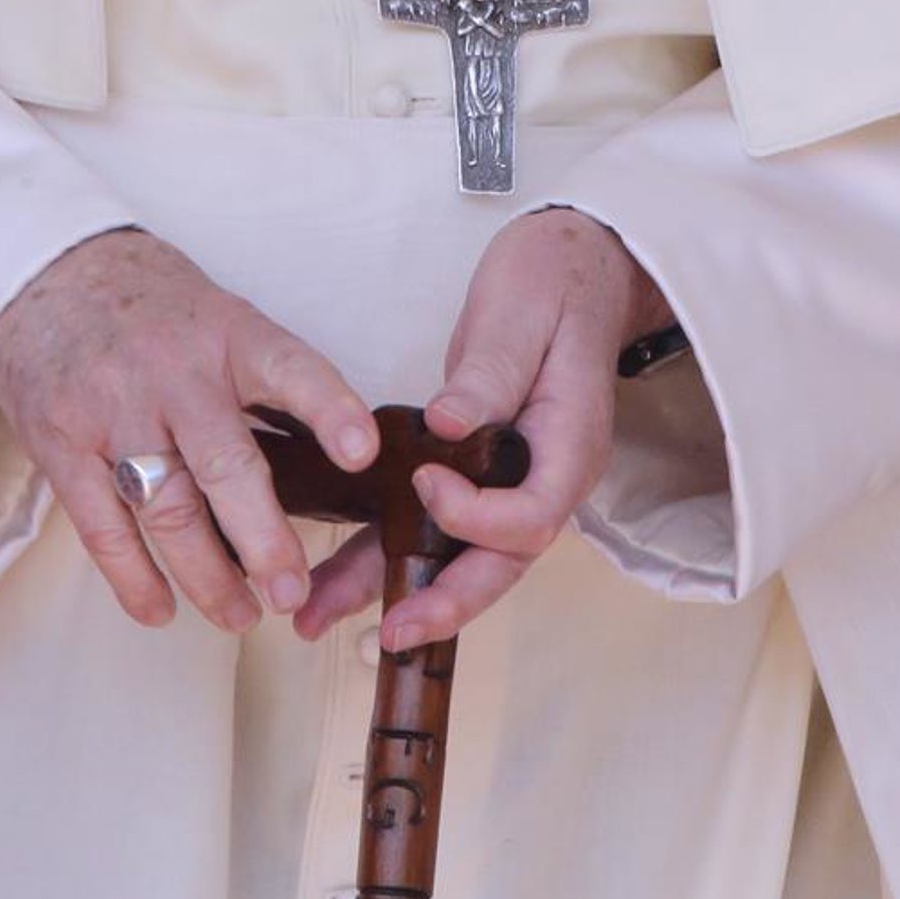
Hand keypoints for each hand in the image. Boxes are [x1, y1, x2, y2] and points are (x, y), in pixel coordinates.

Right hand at [0, 228, 378, 634]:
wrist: (47, 274)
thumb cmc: (155, 308)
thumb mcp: (221, 316)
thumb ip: (264, 381)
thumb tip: (333, 466)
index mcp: (229, 333)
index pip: (290, 369)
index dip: (329, 410)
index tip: (363, 455)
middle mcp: (174, 371)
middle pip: (225, 463)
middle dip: (264, 539)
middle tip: (292, 591)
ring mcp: (113, 408)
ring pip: (167, 507)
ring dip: (208, 575)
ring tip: (242, 616)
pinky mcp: (62, 442)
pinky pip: (102, 525)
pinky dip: (134, 577)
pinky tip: (162, 610)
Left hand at [295, 208, 669, 653]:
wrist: (575, 266)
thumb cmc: (555, 282)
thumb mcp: (522, 314)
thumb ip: (491, 375)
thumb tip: (448, 425)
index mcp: (569, 444)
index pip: (532, 515)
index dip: (477, 517)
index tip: (426, 483)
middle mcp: (546, 476)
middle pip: (502, 563)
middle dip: (444, 603)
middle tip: (388, 633)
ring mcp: (514, 479)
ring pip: (464, 556)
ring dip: (401, 592)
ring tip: (324, 619)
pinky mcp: (479, 469)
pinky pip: (438, 525)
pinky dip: (390, 553)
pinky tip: (335, 580)